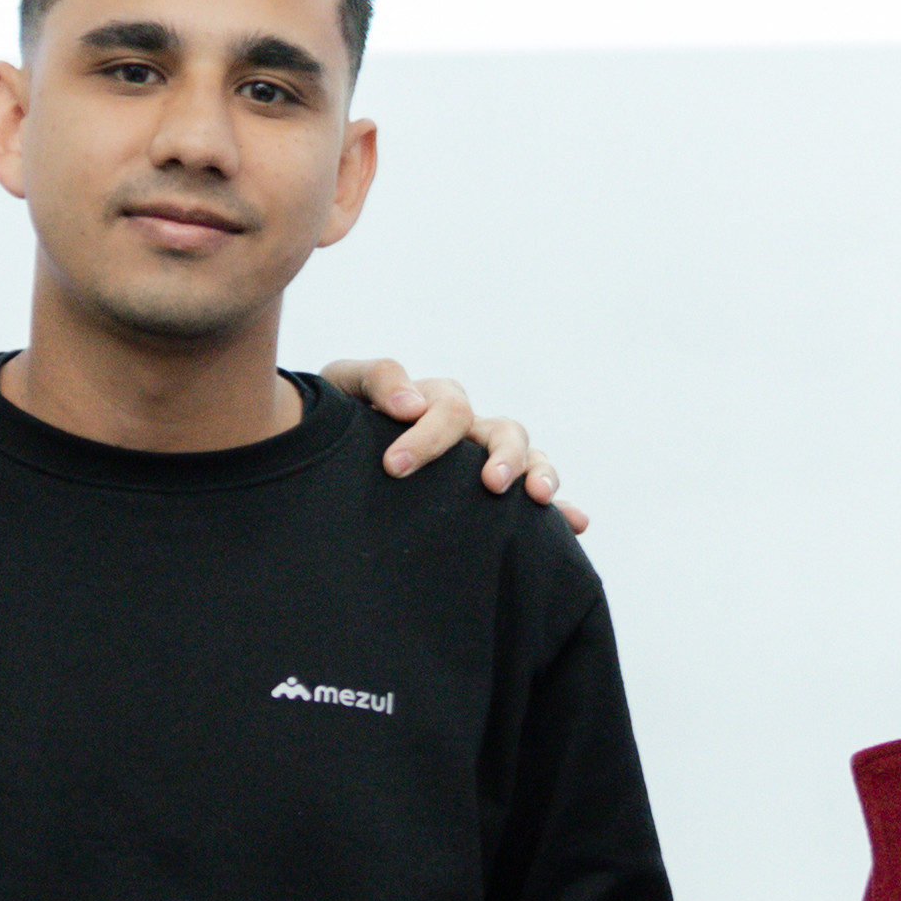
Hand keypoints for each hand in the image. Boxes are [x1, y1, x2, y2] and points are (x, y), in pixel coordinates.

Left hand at [322, 358, 587, 534]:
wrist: (325, 459)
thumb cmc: (337, 420)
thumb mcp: (343, 388)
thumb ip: (375, 378)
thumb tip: (411, 404)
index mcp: (435, 403)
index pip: (448, 409)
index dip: (427, 436)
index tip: (395, 468)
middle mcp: (468, 432)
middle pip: (504, 430)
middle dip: (503, 455)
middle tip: (490, 484)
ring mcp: (482, 463)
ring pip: (528, 458)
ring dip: (539, 473)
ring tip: (536, 497)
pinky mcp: (489, 500)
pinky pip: (534, 499)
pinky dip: (561, 507)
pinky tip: (576, 522)